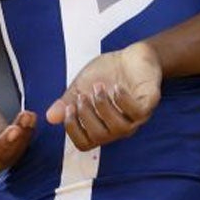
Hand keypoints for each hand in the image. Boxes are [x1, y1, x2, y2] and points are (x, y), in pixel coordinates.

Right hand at [46, 42, 162, 150]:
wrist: (132, 55)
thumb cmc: (107, 72)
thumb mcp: (81, 85)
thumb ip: (67, 101)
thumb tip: (49, 117)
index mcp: (101, 125)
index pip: (85, 144)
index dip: (73, 130)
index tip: (69, 108)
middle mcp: (119, 127)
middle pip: (100, 137)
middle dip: (87, 115)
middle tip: (83, 95)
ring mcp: (136, 117)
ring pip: (119, 128)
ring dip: (104, 107)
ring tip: (99, 87)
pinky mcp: (149, 103)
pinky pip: (138, 112)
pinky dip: (124, 101)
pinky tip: (116, 87)